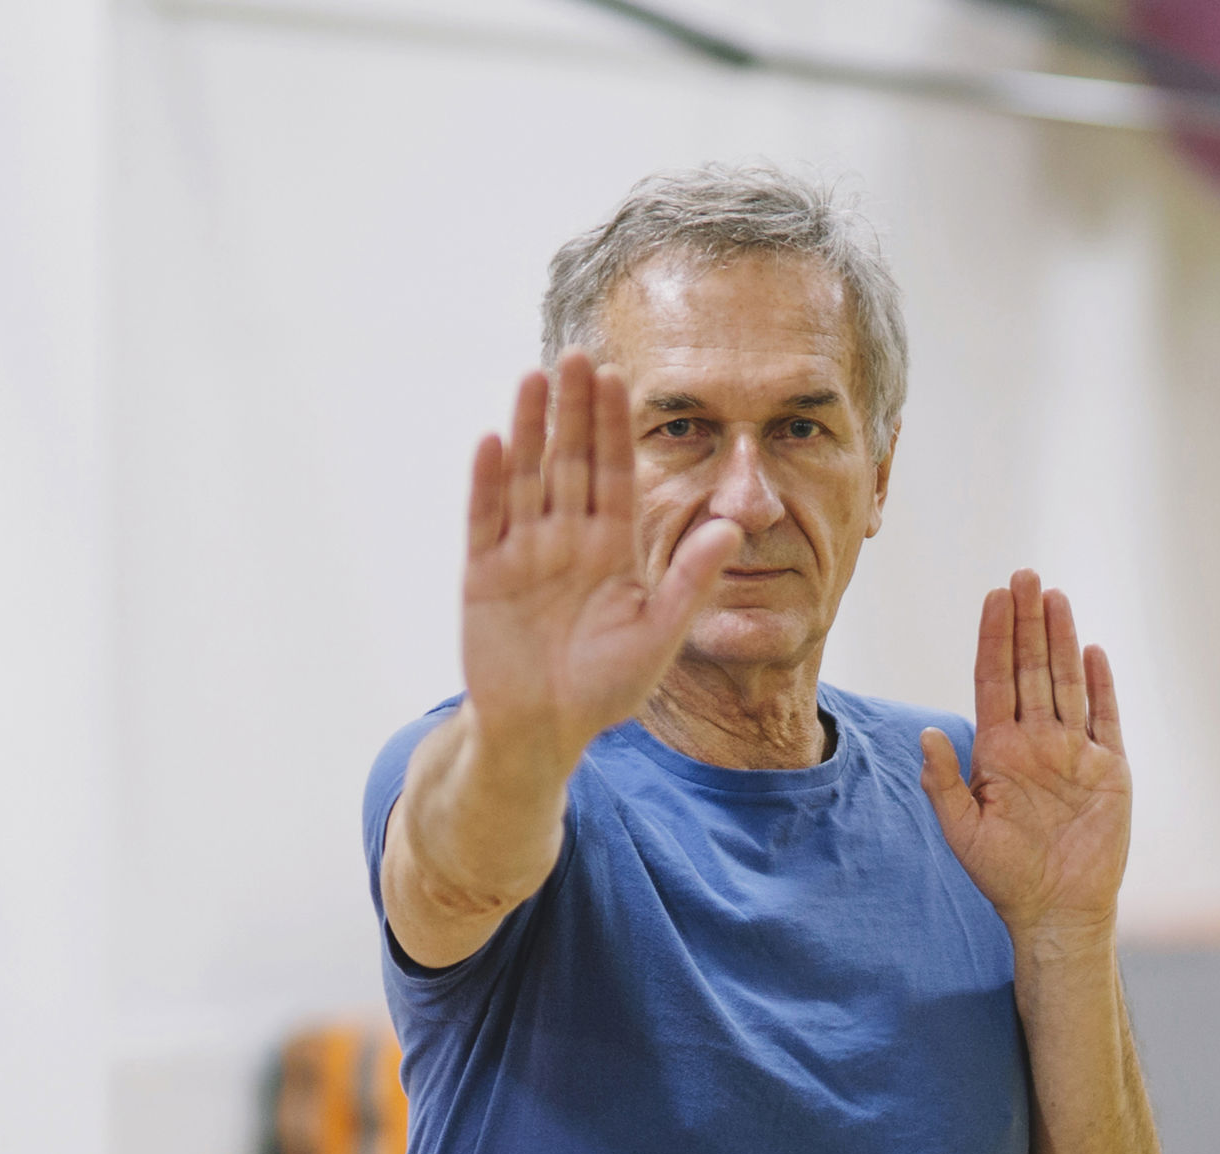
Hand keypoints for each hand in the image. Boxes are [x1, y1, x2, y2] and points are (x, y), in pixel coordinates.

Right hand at [459, 353, 746, 761]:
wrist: (544, 732)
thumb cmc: (605, 688)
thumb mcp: (660, 633)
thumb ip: (691, 580)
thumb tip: (735, 527)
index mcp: (612, 548)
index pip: (616, 473)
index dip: (615, 427)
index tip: (620, 377)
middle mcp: (568, 539)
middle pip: (571, 461)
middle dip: (573, 409)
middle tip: (575, 354)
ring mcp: (523, 552)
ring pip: (528, 477)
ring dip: (529, 428)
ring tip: (533, 377)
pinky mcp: (484, 574)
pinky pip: (486, 519)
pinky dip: (488, 482)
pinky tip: (493, 441)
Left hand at [919, 571, 1132, 952]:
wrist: (1058, 909)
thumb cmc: (1005, 876)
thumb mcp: (963, 831)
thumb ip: (943, 782)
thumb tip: (926, 733)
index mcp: (998, 751)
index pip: (994, 680)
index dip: (994, 638)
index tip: (993, 597)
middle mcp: (1035, 742)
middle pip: (1030, 670)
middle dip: (1026, 622)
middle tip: (1023, 575)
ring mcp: (1074, 752)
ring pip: (1065, 683)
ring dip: (1060, 639)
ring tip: (1054, 596)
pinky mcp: (1109, 768)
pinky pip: (1105, 716)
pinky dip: (1100, 684)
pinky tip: (1091, 650)